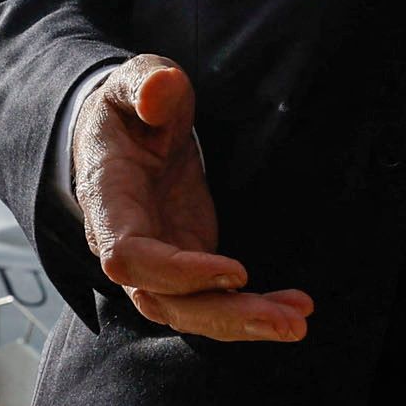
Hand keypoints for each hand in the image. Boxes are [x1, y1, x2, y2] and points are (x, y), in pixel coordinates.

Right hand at [68, 57, 310, 340]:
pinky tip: (294, 309)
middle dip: (227, 317)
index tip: (236, 271)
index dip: (179, 272)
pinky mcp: (185, 264)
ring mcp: (156, 263)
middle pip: (166, 302)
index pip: (130, 257)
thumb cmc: (127, 109)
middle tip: (287, 323)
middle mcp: (126, 246)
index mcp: (109, 204)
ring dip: (245, 322)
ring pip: (192, 312)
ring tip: (297, 321)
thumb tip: (158, 92)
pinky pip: (212, 301)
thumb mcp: (133, 82)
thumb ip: (144, 83)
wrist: (121, 134)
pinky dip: (252, 309)